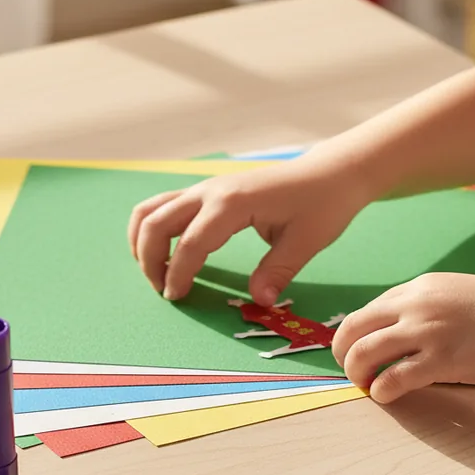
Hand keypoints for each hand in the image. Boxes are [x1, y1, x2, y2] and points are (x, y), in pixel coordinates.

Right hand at [127, 160, 369, 303]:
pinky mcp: (208, 191)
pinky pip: (166, 205)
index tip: (177, 298)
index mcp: (232, 203)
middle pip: (157, 222)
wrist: (330, 173)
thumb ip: (277, 272)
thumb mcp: (306, 242)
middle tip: (164, 290)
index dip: (179, 275)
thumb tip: (259, 301)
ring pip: (153, 209)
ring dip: (144, 241)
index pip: (191, 244)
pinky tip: (167, 252)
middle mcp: (210, 191)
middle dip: (150, 260)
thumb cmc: (323, 204)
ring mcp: (206, 188)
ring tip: (156, 272)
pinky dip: (154, 228)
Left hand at [332, 273, 474, 402]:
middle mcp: (419, 303)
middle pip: (354, 327)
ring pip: (364, 353)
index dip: (357, 333)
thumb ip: (437, 310)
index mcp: (425, 286)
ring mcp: (428, 330)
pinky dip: (381, 391)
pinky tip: (386, 397)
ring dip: (356, 374)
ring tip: (366, 387)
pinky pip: (392, 379)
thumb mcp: (468, 298)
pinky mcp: (442, 359)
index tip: (357, 351)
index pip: (371, 308)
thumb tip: (412, 335)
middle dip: (343, 353)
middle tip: (351, 372)